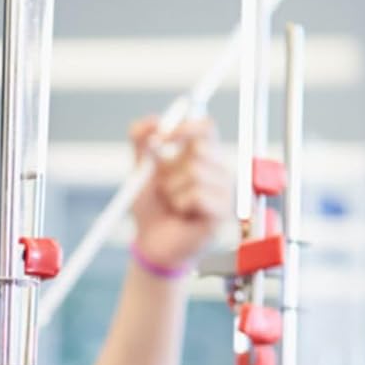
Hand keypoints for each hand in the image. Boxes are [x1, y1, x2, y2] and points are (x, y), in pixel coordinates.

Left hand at [129, 116, 227, 272]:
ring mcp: (224, 190)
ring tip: (172, 203)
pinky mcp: (223, 211)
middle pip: (203, 147)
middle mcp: (218, 170)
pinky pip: (197, 194)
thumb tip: (149, 121)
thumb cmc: (152, 209)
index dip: (187, 126)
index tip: (163, 137)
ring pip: (196, 172)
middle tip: (163, 185)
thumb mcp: (141, 172)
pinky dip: (180, 203)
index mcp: (201, 156)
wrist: (151, 244)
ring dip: (173, 189)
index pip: (206, 127)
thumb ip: (141, 144)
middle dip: (173, 167)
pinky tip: (182, 214)